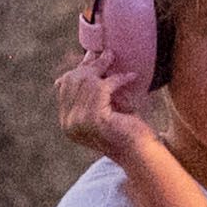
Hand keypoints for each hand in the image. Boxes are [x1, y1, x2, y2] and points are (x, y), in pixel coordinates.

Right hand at [54, 43, 162, 165]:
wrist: (141, 153)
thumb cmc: (127, 130)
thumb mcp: (106, 105)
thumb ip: (93, 89)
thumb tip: (88, 55)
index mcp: (68, 123)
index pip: (65, 87)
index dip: (80, 68)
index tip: (92, 55)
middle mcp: (68, 124)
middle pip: (72, 81)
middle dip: (89, 65)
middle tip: (106, 52)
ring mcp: (79, 122)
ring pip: (86, 82)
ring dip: (103, 67)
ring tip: (114, 57)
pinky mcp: (94, 118)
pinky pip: (102, 88)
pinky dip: (117, 79)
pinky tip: (130, 77)